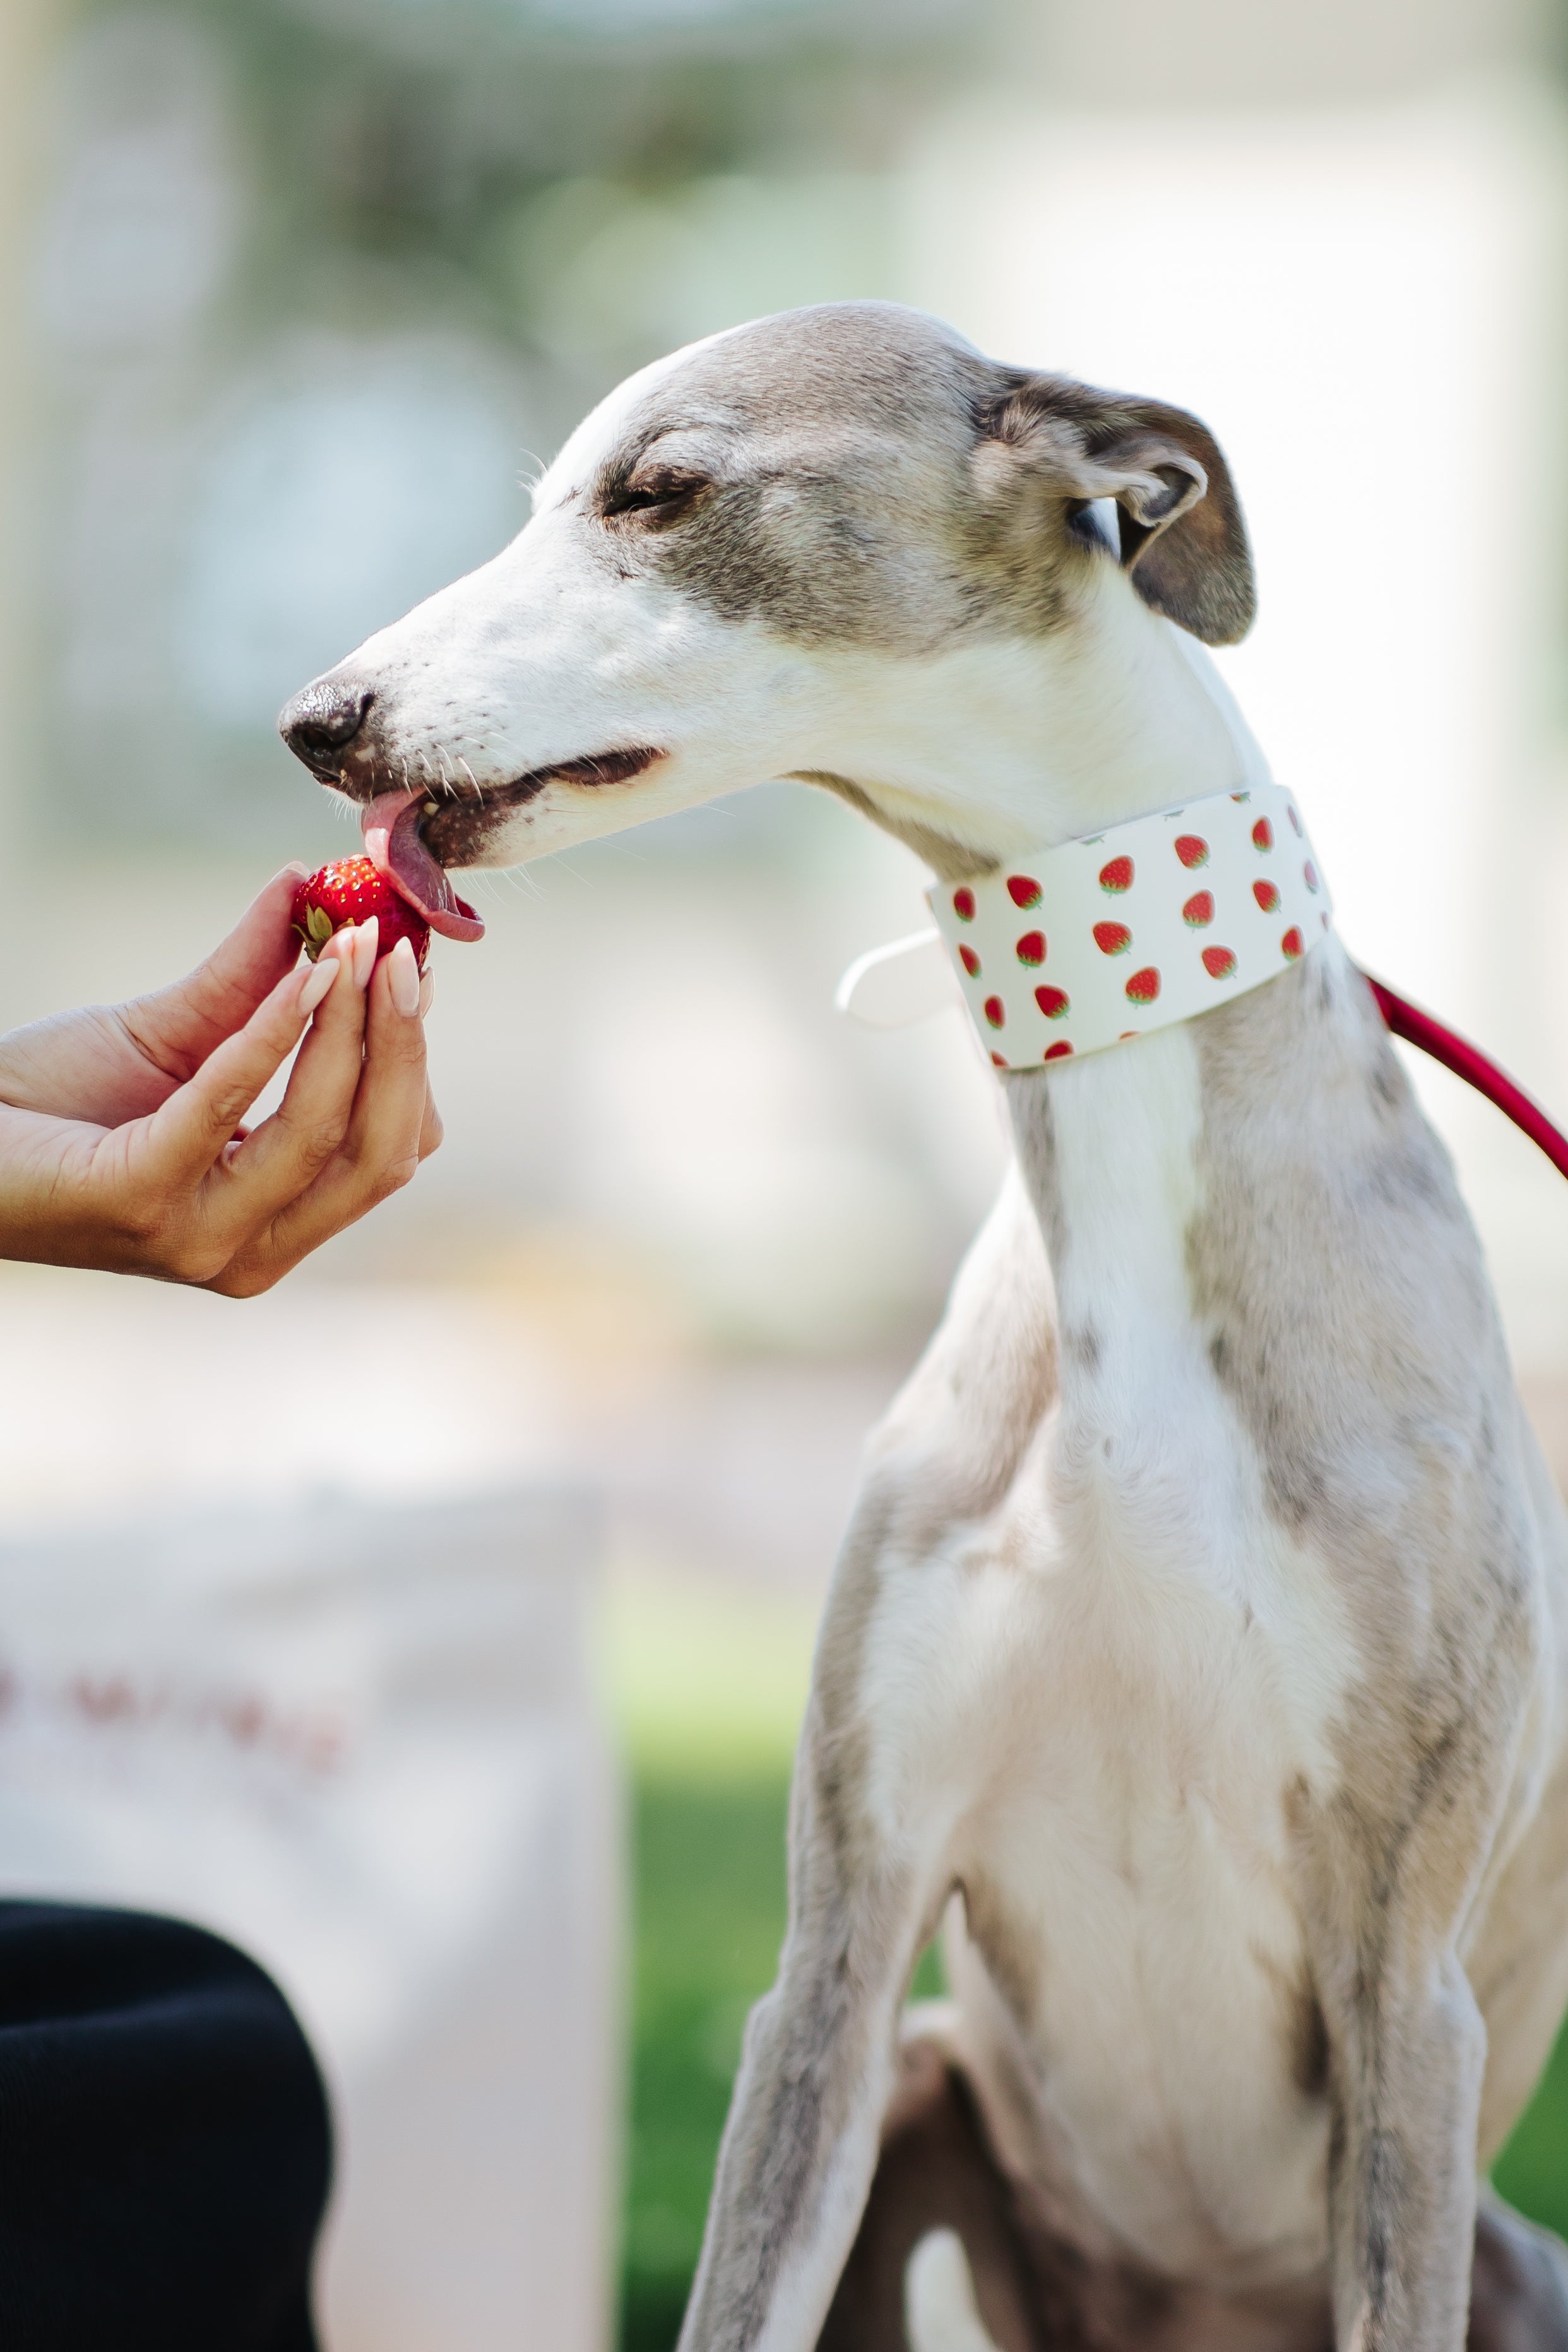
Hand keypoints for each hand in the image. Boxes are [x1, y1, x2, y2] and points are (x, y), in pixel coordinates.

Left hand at [0, 867, 442, 1294]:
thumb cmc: (49, 1104)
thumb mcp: (175, 1038)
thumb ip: (253, 980)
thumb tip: (314, 885)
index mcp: (277, 1226)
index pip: (391, 1150)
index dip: (413, 1060)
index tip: (411, 969)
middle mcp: (253, 1252)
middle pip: (383, 1153)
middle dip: (405, 1045)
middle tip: (402, 950)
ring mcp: (203, 1239)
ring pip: (325, 1135)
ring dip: (351, 1027)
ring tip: (356, 941)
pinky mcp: (143, 1203)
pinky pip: (233, 1103)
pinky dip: (277, 1031)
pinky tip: (307, 971)